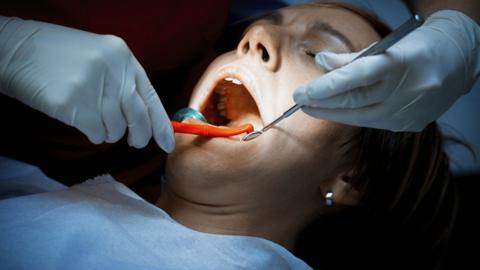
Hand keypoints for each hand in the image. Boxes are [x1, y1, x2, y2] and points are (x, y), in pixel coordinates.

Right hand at [0, 17, 174, 151]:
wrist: (15, 50)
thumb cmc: (58, 58)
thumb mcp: (99, 58)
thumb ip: (122, 82)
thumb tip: (144, 119)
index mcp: (122, 55)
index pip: (150, 96)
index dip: (160, 124)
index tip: (167, 144)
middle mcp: (113, 68)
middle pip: (138, 117)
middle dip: (139, 136)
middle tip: (134, 142)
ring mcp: (93, 84)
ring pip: (116, 128)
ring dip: (107, 132)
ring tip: (93, 119)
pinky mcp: (73, 102)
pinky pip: (96, 132)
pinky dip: (92, 133)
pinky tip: (83, 123)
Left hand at [293, 10, 479, 131]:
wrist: (459, 62)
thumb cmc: (418, 48)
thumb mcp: (387, 45)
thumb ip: (351, 58)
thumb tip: (321, 64)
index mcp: (402, 64)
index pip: (356, 78)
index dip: (326, 87)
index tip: (302, 92)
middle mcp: (407, 91)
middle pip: (355, 102)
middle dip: (322, 103)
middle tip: (299, 101)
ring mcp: (410, 111)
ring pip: (361, 117)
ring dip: (333, 113)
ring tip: (312, 108)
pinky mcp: (411, 125)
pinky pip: (373, 122)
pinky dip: (353, 117)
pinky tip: (338, 112)